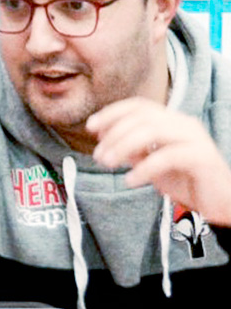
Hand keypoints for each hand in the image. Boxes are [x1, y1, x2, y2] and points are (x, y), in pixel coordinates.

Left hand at [86, 97, 230, 226]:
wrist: (220, 202)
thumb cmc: (185, 181)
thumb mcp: (150, 162)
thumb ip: (132, 149)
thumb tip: (104, 140)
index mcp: (172, 121)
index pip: (139, 105)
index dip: (112, 112)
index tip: (91, 127)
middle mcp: (184, 124)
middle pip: (142, 117)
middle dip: (114, 134)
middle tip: (98, 156)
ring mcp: (195, 138)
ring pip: (152, 131)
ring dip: (123, 146)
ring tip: (108, 164)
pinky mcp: (202, 157)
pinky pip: (167, 156)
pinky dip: (144, 168)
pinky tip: (130, 180)